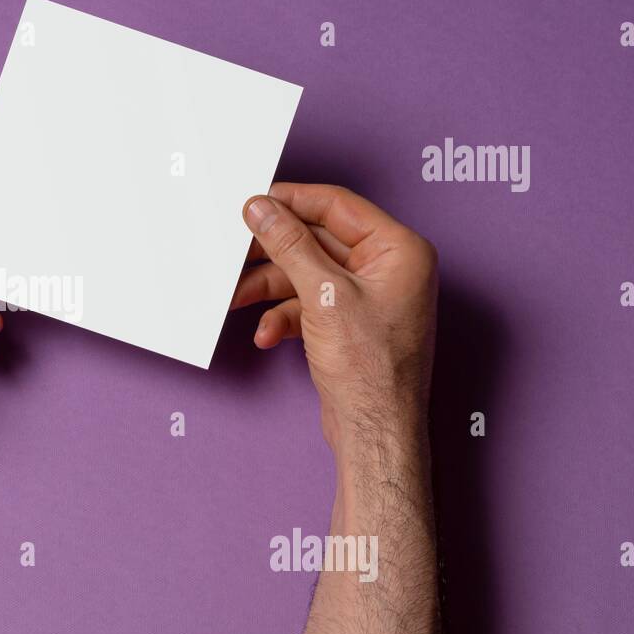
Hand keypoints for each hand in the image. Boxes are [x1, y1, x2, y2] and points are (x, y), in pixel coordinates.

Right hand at [234, 183, 437, 446]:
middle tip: (235, 249)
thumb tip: (262, 208)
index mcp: (399, 250)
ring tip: (234, 296)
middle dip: (273, 252)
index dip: (291, 201)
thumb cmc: (371, 369)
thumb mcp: (323, 295)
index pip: (337, 206)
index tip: (254, 202)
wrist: (375, 432)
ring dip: (269, 288)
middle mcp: (388, 269)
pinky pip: (309, 305)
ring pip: (307, 275)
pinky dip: (284, 316)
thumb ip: (289, 244)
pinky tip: (266, 334)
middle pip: (317, 241)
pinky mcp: (350, 324)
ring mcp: (369, 298)